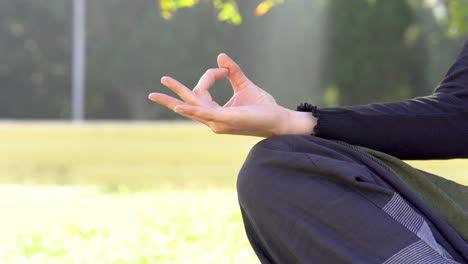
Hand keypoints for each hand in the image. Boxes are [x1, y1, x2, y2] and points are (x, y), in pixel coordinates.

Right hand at [148, 53, 315, 136]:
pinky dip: (191, 110)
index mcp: (216, 113)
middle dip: (171, 96)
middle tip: (152, 92)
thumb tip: (220, 57)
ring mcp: (218, 122)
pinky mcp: (226, 119)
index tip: (224, 69)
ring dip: (175, 99)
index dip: (210, 75)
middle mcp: (214, 120)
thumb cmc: (262, 108)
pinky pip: (205, 113)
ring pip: (193, 106)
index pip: (201, 91)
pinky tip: (179, 107)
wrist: (279, 120)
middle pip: (188, 104)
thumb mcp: (244, 85)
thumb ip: (232, 72)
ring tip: (158, 93)